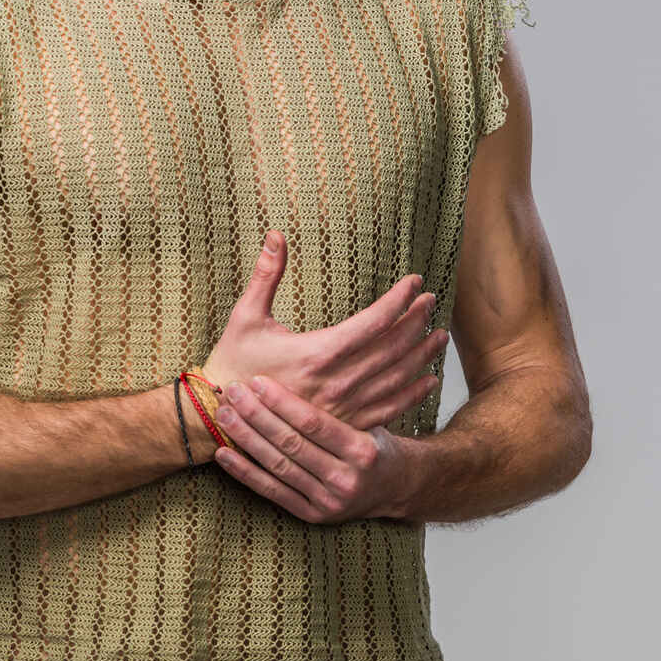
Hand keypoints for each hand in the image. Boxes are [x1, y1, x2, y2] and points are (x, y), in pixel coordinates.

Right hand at [201, 232, 447, 432]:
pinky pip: (388, 410)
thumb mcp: (246, 317)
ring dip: (421, 355)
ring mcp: (343, 407)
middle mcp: (337, 381)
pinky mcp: (343, 426)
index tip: (415, 282)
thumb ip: (266, 275)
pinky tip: (428, 380)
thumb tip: (275, 235)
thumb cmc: (232, 365)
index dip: (399, 299)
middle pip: (392, 347)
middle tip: (432, 302)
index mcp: (317, 352)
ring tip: (439, 336)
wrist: (220, 418)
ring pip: (396, 378)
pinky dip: (412, 394)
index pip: (374, 321)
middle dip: (416, 321)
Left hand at [210, 375, 415, 523]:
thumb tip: (306, 359)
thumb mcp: (370, 420)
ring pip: (278, 466)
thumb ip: (341, 402)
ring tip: (223, 415)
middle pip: (291, 444)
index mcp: (362, 450)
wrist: (395, 488)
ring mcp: (328, 502)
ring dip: (246, 439)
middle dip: (257, 415)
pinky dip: (245, 472)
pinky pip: (272, 492)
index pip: (314, 423)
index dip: (282, 401)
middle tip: (232, 391)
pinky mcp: (312, 516)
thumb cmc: (375, 442)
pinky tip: (224, 453)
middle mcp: (346, 479)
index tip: (257, 380)